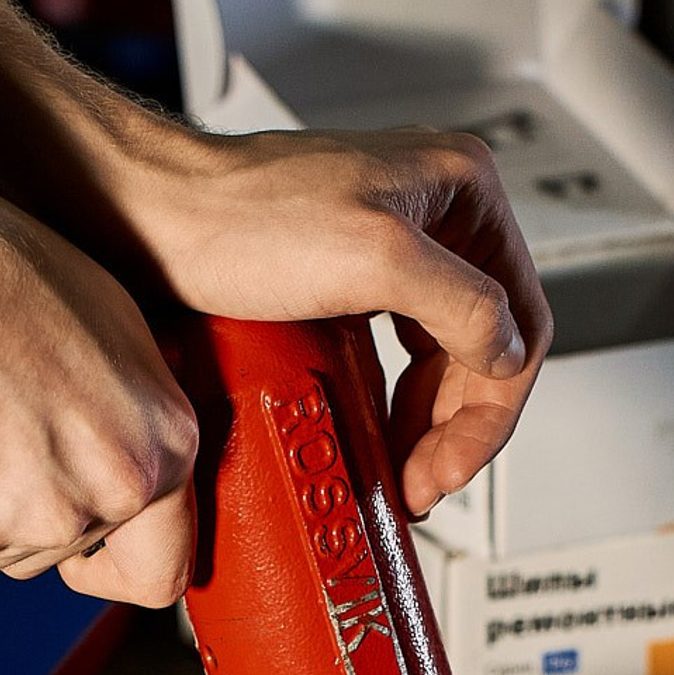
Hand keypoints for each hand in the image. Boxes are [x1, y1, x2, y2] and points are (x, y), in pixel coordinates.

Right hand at [0, 155, 198, 607]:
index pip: (161, 563)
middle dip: (17, 511)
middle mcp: (110, 494)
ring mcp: (33, 523)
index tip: (84, 561)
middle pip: (61, 549)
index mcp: (163, 445)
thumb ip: (124, 411)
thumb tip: (109, 447)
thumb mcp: (100, 320)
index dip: (115, 562)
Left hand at [120, 127, 552, 518]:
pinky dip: (395, 403)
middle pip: (483, 345)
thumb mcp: (373, 259)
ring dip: (429, 423)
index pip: (521, 318)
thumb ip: (459, 303)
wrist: (152, 220)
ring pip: (442, 357)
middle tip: (424, 485)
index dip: (492, 408)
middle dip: (458, 426)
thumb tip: (506, 352)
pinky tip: (377, 435)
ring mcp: (395, 246)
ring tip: (403, 475)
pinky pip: (399, 355)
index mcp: (462, 189)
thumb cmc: (237, 221)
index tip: (450, 467)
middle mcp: (437, 211)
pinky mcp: (352, 278)